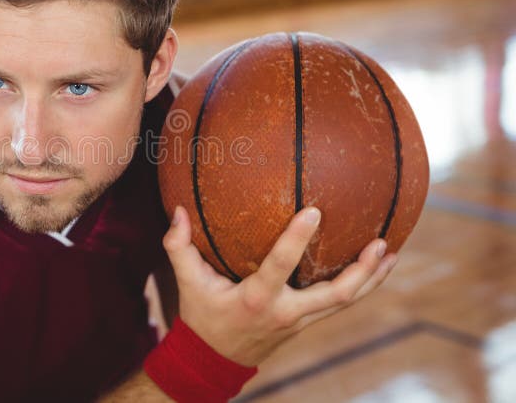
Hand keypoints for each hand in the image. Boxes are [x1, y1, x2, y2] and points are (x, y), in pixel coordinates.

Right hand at [163, 205, 397, 366]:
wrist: (214, 360)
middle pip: (335, 295)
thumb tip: (178, 209)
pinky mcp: (306, 321)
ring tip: (390, 251)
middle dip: (361, 272)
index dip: (297, 240)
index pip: (280, 266)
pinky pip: (339, 303)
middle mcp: (285, 312)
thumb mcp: (188, 282)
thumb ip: (179, 246)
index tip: (315, 211)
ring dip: (371, 278)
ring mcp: (300, 320)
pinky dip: (361, 285)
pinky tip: (375, 266)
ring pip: (345, 302)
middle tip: (380, 242)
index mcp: (256, 299)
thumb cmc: (202, 315)